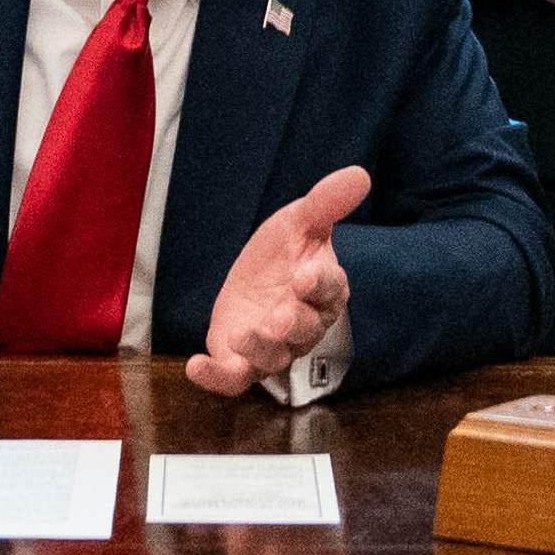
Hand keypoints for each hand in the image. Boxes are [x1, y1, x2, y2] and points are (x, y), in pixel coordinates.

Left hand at [187, 165, 367, 395]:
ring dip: (260, 350)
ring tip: (241, 335)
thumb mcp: (300, 220)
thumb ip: (326, 202)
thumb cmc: (286, 252)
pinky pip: (234, 380)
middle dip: (292, 325)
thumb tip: (359, 174)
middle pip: (305, 332)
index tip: (305, 274)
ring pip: (274, 358)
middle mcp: (304, 325)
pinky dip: (216, 378)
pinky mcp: (242, 362)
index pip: (330, 290)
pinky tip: (196, 366)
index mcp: (324, 289)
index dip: (319, 285)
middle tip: (280, 318)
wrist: (256, 276)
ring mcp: (273, 348)